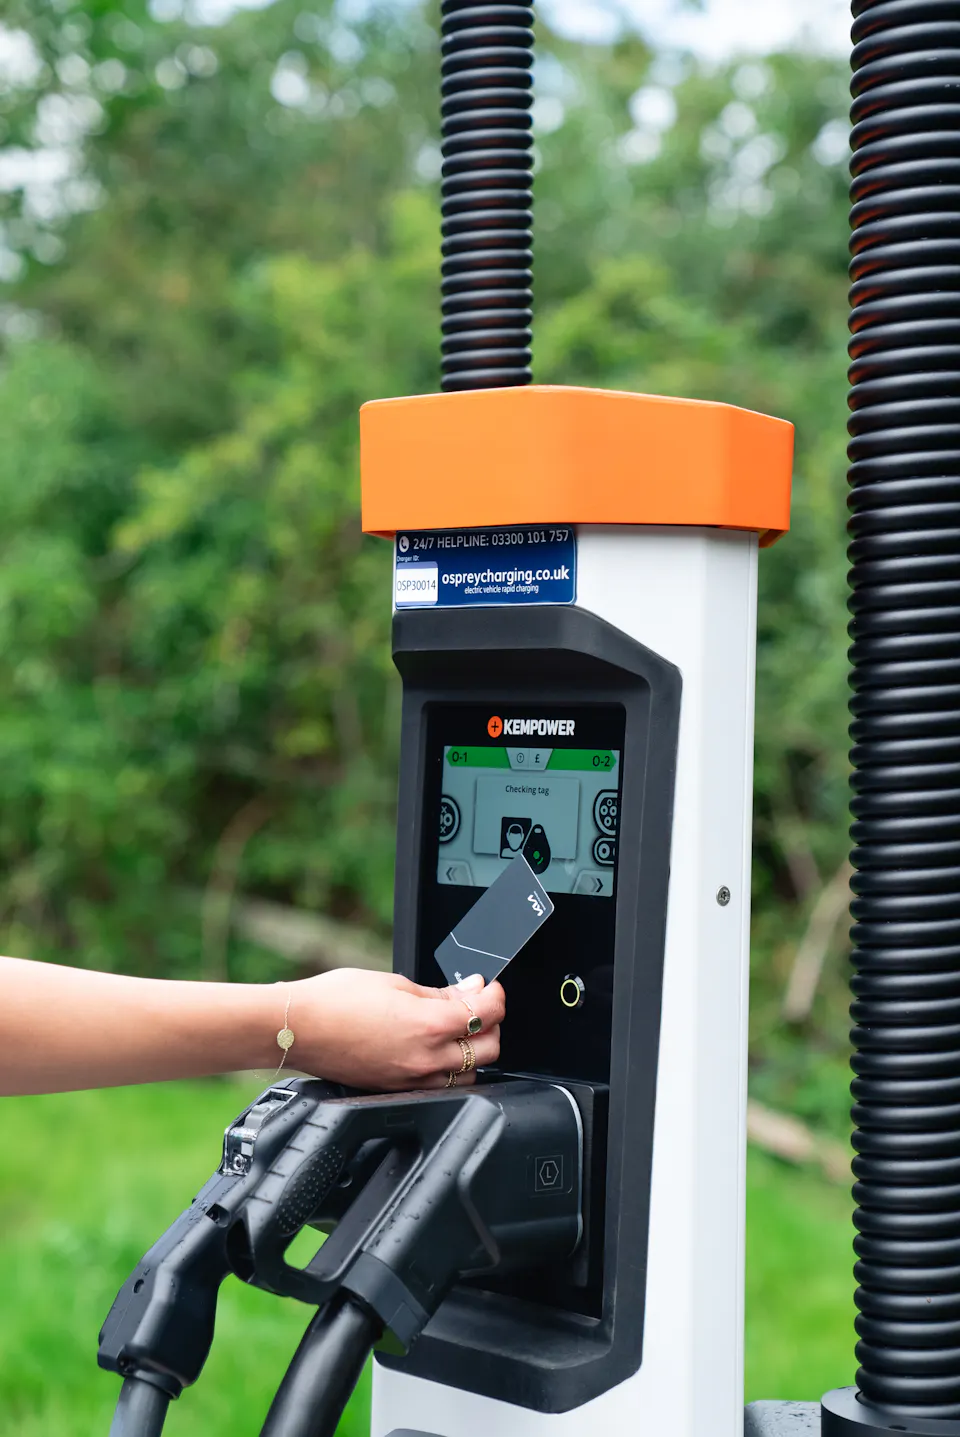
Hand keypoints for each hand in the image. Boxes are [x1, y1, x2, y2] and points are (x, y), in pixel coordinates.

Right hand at [284, 969, 504, 1089]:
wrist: (298, 1028)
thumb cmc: (336, 1000)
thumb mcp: (395, 983)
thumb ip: (439, 993)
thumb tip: (469, 991)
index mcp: (429, 1025)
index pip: (488, 1013)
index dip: (496, 995)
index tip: (489, 987)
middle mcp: (426, 1059)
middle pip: (489, 1049)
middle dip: (491, 1024)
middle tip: (476, 1005)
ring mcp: (412, 1080)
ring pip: (470, 1074)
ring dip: (473, 1051)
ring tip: (456, 1030)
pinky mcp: (398, 1090)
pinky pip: (441, 1087)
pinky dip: (448, 1070)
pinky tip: (434, 1050)